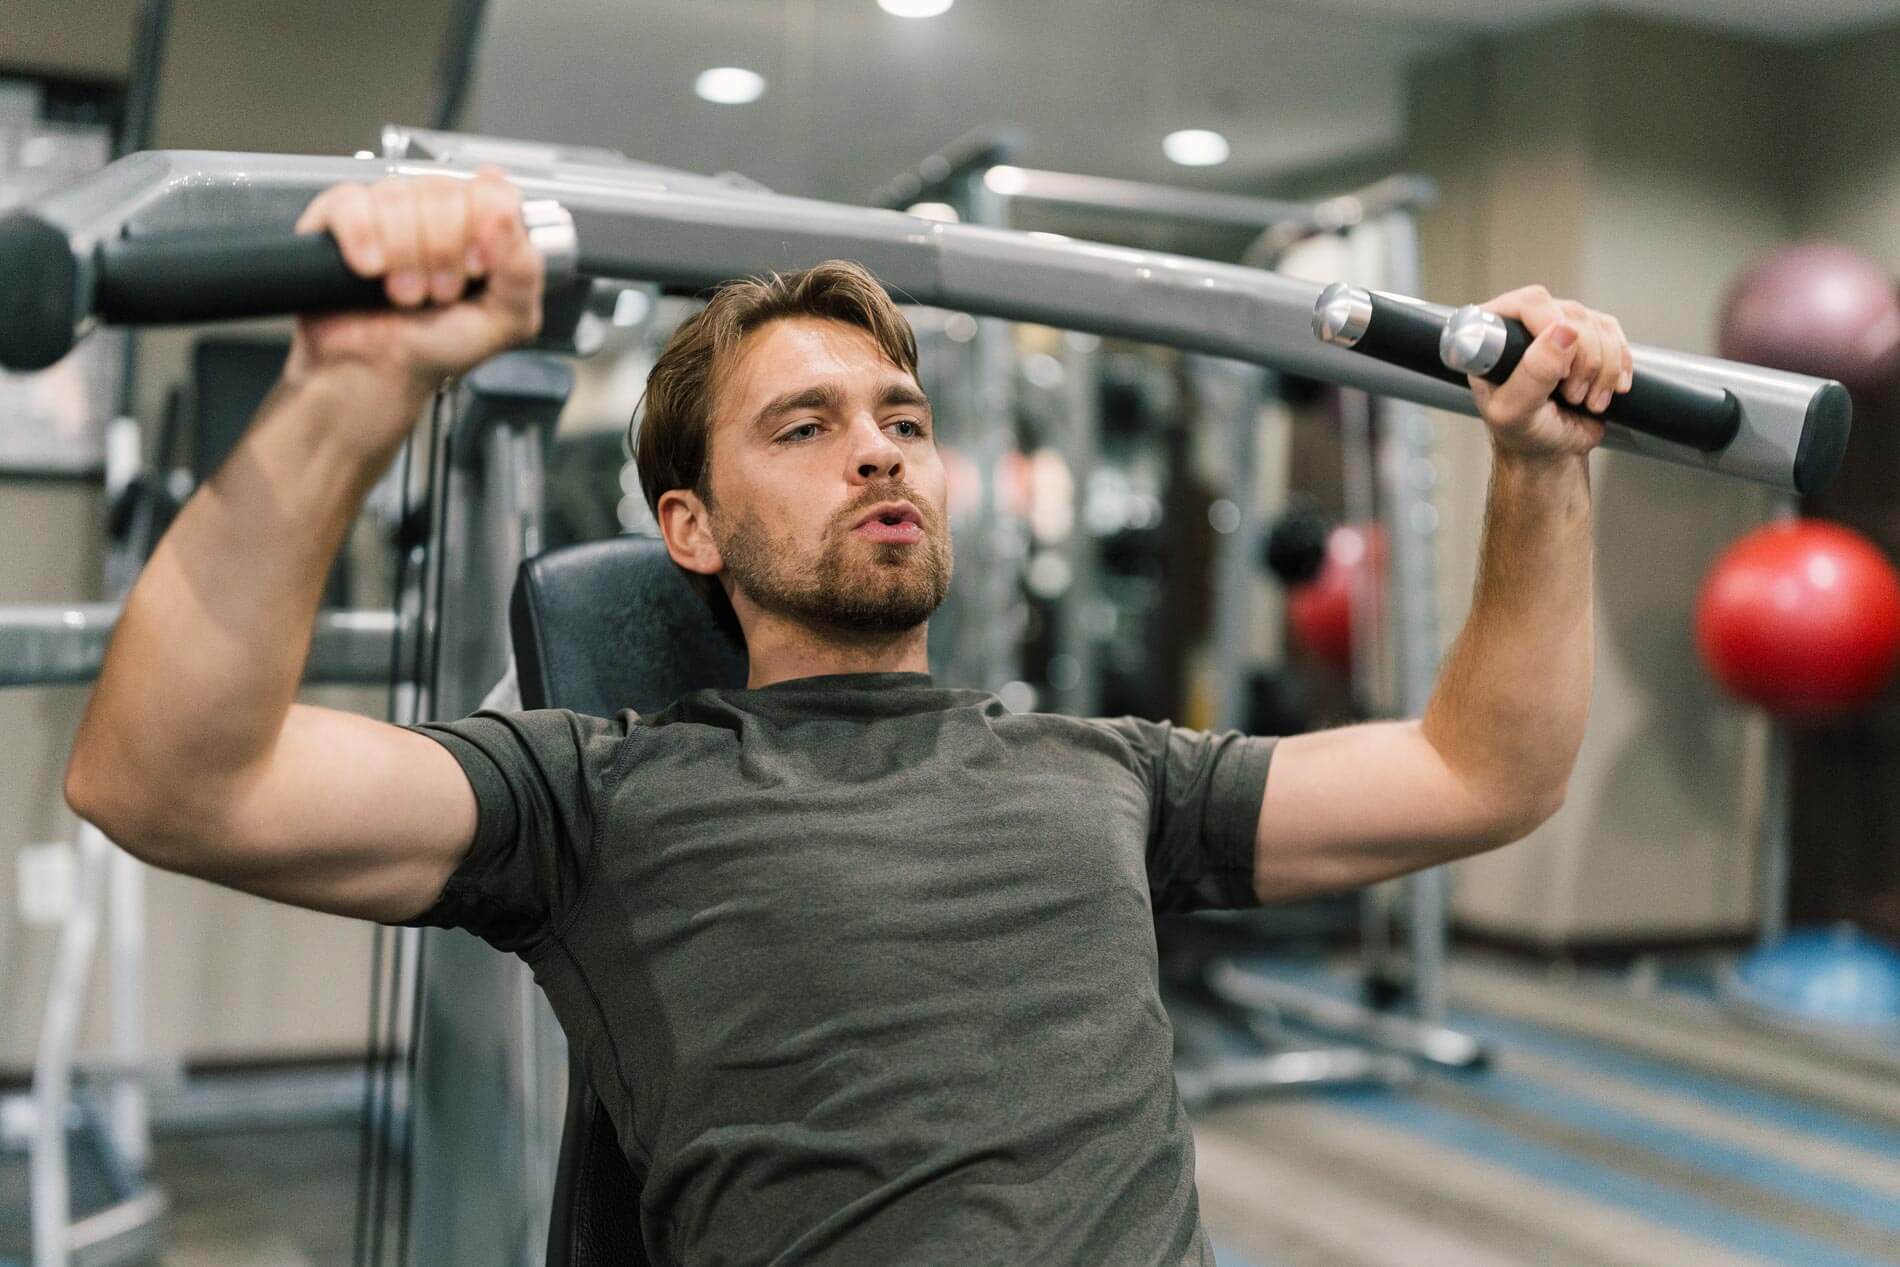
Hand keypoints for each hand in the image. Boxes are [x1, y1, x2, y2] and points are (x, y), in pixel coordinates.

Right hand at [283, 166, 543, 409]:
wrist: (380, 374)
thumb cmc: (440, 347)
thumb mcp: (506, 321)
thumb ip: (523, 271)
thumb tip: (508, 214)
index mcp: (481, 225)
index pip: (491, 190)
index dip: (484, 228)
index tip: (477, 269)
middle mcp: (437, 210)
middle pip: (444, 192)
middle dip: (443, 254)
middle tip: (439, 292)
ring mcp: (388, 209)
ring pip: (398, 197)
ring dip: (404, 256)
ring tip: (404, 293)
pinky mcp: (340, 217)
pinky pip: (351, 201)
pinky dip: (362, 237)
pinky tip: (370, 269)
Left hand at [1468, 285, 1631, 459]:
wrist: (1549, 450)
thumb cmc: (1522, 433)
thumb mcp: (1516, 412)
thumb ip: (1533, 373)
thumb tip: (1562, 331)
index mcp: (1494, 336)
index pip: (1529, 303)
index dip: (1552, 331)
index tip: (1560, 372)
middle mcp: (1526, 325)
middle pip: (1572, 314)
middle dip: (1582, 360)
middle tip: (1571, 395)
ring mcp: (1559, 329)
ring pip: (1598, 326)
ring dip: (1602, 370)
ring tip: (1584, 400)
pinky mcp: (1590, 338)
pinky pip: (1615, 336)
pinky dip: (1617, 368)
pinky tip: (1604, 390)